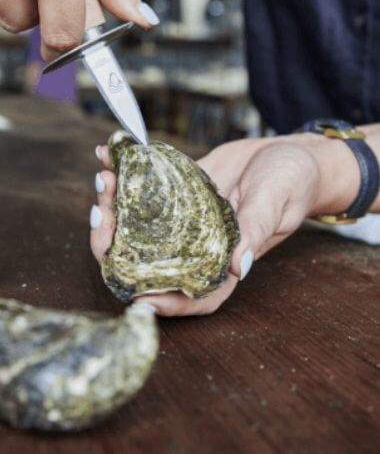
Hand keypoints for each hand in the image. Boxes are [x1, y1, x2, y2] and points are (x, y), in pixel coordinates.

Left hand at [91, 135, 333, 316]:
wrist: (285, 153)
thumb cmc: (291, 184)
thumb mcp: (276, 204)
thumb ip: (256, 231)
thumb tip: (239, 268)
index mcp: (225, 261)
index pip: (192, 296)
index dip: (164, 303)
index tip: (137, 298)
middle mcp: (197, 246)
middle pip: (149, 260)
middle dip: (117, 243)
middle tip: (103, 213)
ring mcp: (182, 219)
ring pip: (139, 224)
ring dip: (114, 205)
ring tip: (105, 178)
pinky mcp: (175, 193)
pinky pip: (145, 189)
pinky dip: (125, 174)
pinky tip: (109, 155)